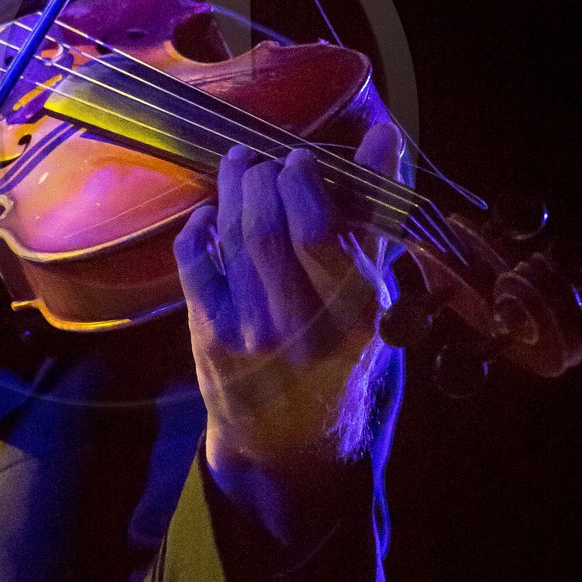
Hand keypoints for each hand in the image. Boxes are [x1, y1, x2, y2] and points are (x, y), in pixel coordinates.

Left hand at [174, 122, 402, 484]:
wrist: (295, 445)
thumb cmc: (345, 358)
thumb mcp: (377, 298)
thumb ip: (376, 218)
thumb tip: (385, 136)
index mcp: (355, 313)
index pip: (318, 232)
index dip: (304, 183)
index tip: (301, 158)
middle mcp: (301, 325)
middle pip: (267, 227)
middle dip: (263, 179)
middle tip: (268, 161)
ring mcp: (250, 331)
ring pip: (232, 237)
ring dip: (232, 189)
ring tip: (240, 164)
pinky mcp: (210, 334)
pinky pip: (196, 260)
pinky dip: (200, 225)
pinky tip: (211, 212)